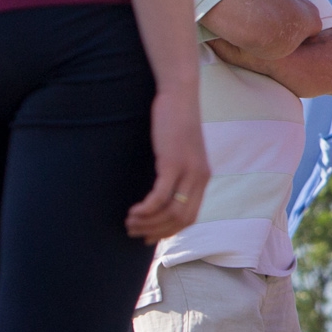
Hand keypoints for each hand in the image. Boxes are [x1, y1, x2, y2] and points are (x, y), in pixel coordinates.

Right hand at [126, 80, 209, 240]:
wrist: (179, 95)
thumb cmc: (173, 121)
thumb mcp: (179, 150)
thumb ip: (176, 170)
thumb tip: (160, 188)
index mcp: (202, 177)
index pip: (189, 217)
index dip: (168, 231)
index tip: (149, 237)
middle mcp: (199, 177)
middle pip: (181, 219)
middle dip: (156, 231)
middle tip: (133, 232)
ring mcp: (188, 171)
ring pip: (171, 212)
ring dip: (148, 222)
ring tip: (129, 222)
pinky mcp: (173, 163)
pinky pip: (160, 196)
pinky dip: (146, 209)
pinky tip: (133, 211)